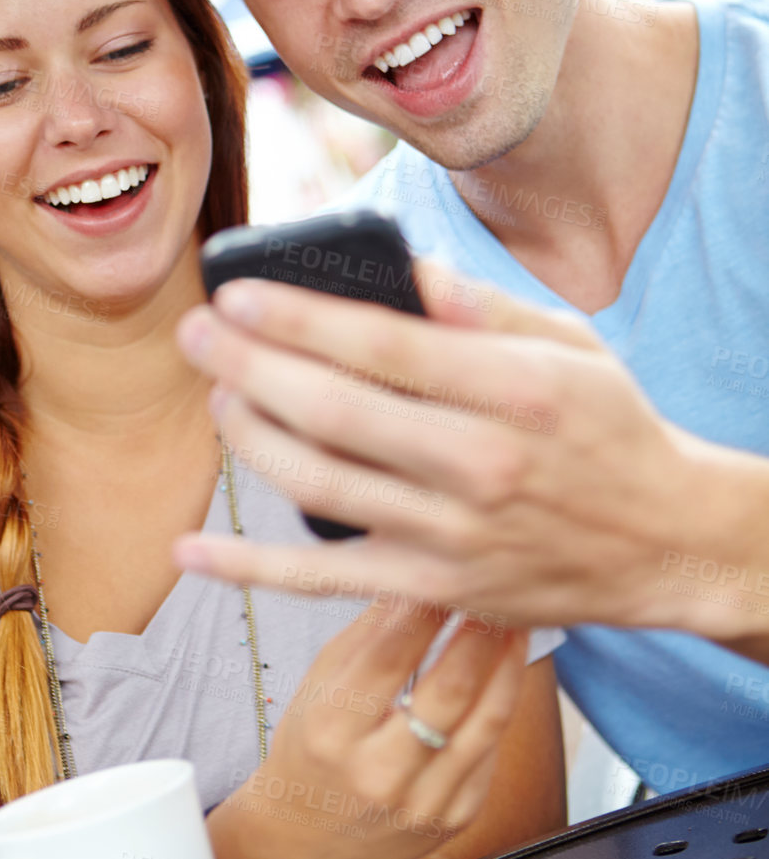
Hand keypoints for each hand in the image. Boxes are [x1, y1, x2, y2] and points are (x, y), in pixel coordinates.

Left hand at [175, 260, 746, 633]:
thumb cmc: (609, 429)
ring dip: (249, 436)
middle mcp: (477, 464)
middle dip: (248, 365)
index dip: (298, 317)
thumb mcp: (571, 346)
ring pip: (317, 484)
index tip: (237, 293)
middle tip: (197, 332)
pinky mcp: (433, 588)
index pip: (381, 346)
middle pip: (332, 411)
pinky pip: (324, 579)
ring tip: (218, 393)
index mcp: (513, 390)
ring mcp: (450, 535)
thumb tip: (409, 271)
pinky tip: (192, 551)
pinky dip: (251, 570)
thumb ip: (485, 309)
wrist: (666, 542)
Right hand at [210, 600, 526, 858]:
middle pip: (447, 689)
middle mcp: (378, 772)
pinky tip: (507, 670)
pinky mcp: (455, 817)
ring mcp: (422, 802)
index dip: (426, 609)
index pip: (389, 656)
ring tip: (517, 620)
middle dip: (480, 631)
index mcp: (332, 731)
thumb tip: (410, 576)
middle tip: (499, 587)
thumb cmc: (311, 749)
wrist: (308, 841)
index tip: (447, 567)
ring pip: (484, 721)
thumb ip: (367, 635)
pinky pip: (489, 752)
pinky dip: (502, 705)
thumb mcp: (319, 684)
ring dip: (506, 663)